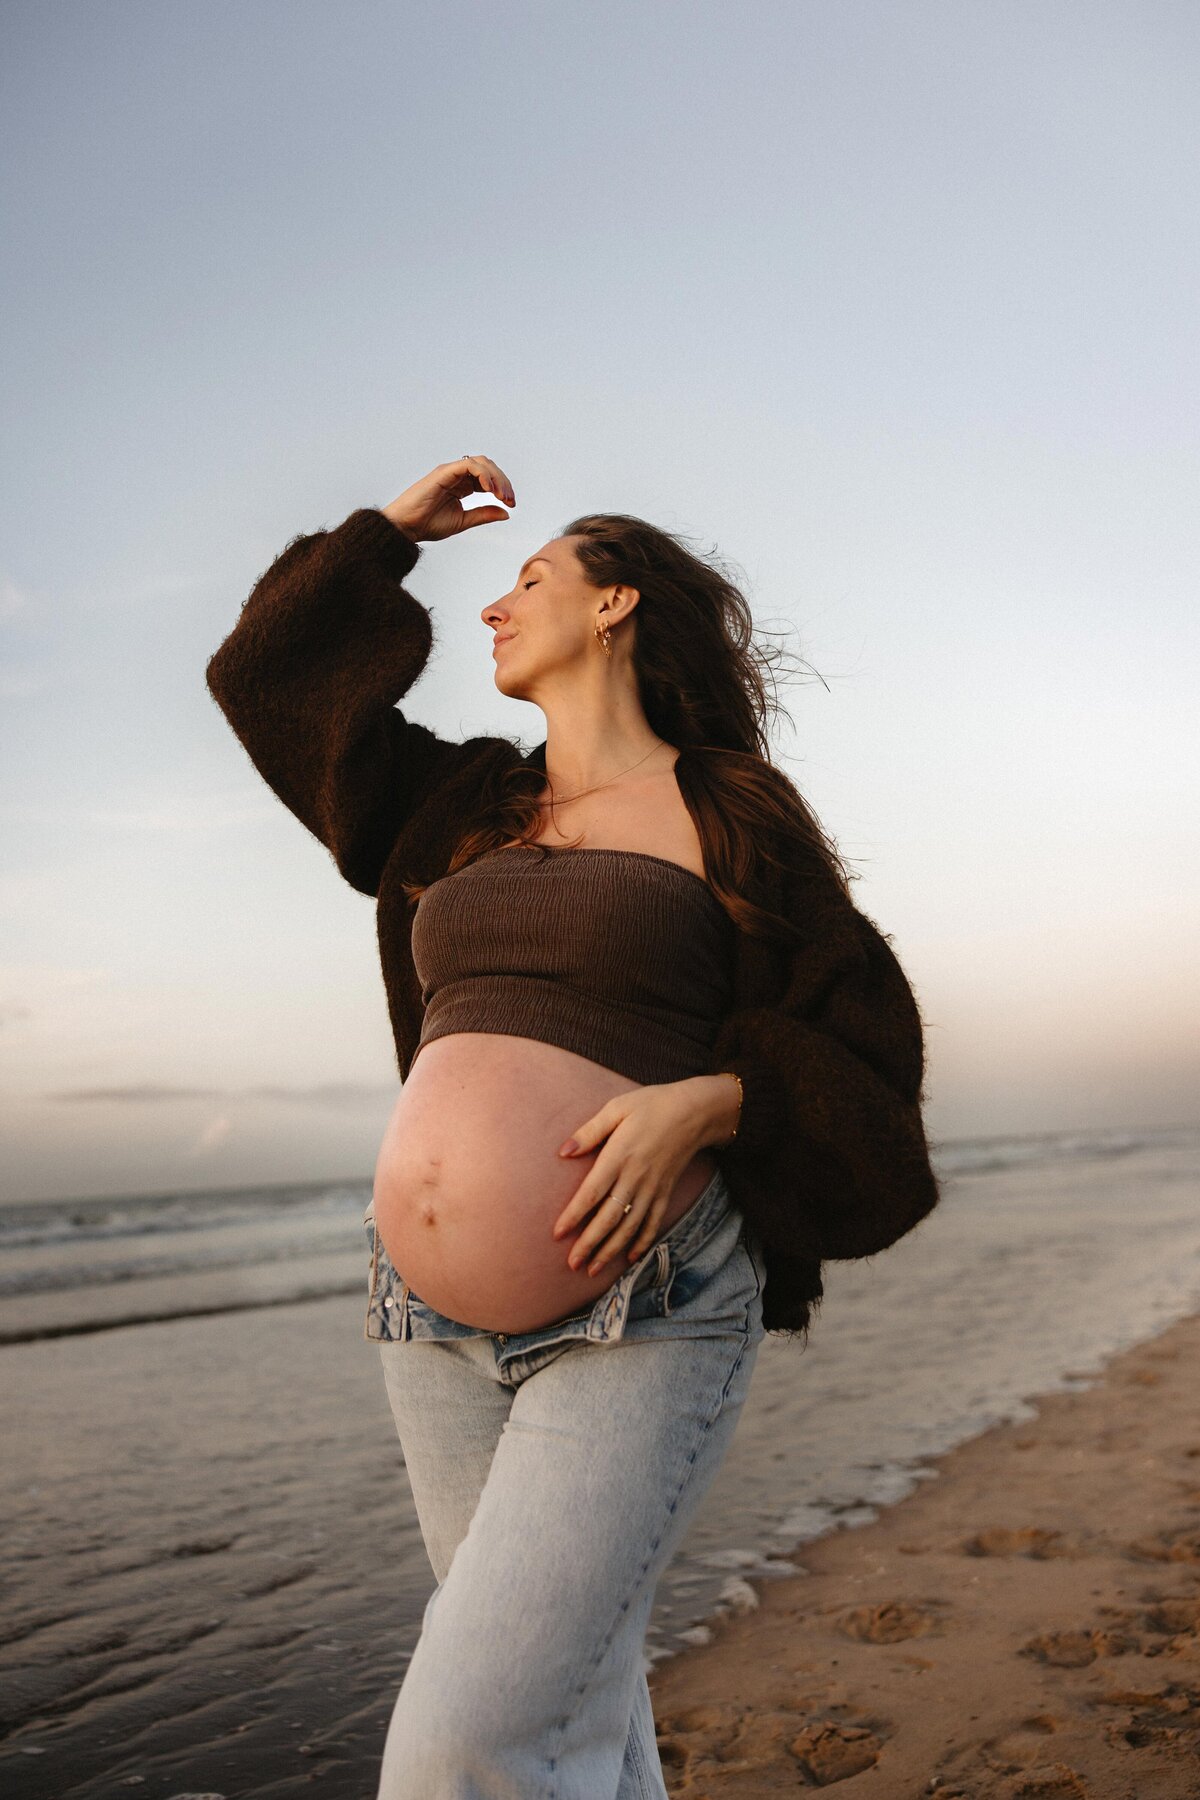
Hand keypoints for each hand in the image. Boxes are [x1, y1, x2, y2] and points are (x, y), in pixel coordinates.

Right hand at [382, 455, 515, 543]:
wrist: (406, 527)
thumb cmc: (427, 524)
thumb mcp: (463, 521)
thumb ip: (483, 515)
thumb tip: (506, 513)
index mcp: (461, 486)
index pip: (488, 478)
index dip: (503, 488)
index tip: (511, 504)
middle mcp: (456, 476)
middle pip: (488, 467)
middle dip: (503, 481)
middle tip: (510, 500)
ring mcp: (450, 472)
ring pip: (481, 462)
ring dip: (496, 477)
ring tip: (501, 495)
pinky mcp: (444, 472)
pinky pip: (468, 465)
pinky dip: (483, 474)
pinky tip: (489, 488)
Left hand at [550, 1078, 722, 1277]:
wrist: (694, 1112)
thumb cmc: (651, 1105)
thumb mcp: (617, 1108)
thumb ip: (590, 1131)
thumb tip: (564, 1152)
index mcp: (619, 1156)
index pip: (592, 1193)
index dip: (574, 1216)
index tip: (558, 1234)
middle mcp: (635, 1178)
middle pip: (609, 1218)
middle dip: (590, 1244)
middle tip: (571, 1264)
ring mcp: (653, 1188)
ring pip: (629, 1227)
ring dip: (611, 1250)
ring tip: (593, 1270)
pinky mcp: (665, 1192)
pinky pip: (653, 1222)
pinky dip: (642, 1242)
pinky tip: (630, 1258)